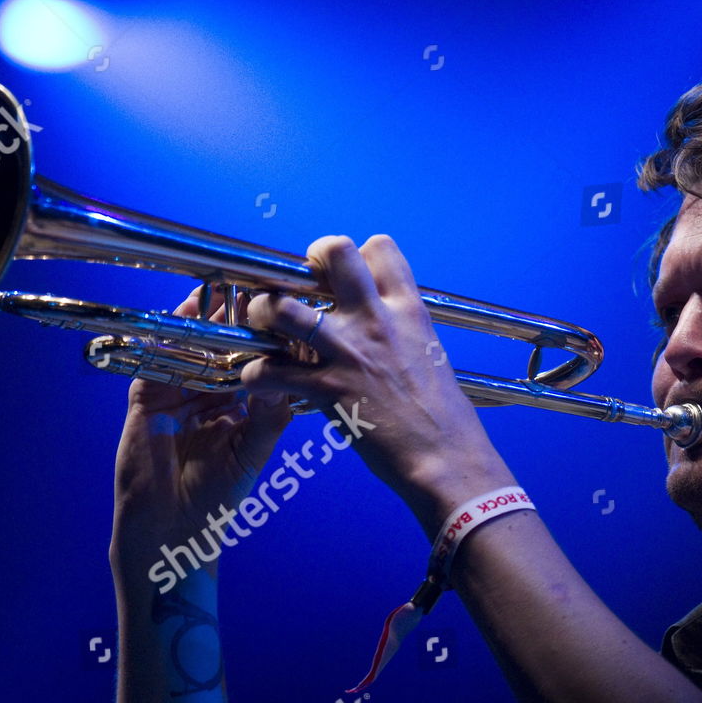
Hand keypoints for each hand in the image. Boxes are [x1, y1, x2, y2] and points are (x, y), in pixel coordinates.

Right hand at [109, 288, 292, 580]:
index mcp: (240, 402)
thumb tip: (295, 368)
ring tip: (229, 284)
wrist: (170, 530)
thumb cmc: (217, 497)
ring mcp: (177, 389)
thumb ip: (272, 409)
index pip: (257, 357)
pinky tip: (191, 309)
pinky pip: (159, 354)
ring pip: (194, 342)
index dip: (271, 333)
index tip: (292, 305)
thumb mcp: (254, 448)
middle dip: (241, 314)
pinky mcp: (148, 393)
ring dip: (209, 314)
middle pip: (225, 342)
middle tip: (260, 282)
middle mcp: (210, 390)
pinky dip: (174, 331)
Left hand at [238, 235, 511, 529]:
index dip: (353, 253)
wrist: (446, 455)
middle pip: (334, 252)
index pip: (378, 247)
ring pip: (285, 307)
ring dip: (263, 311)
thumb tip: (382, 319)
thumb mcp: (428, 351)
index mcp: (407, 309)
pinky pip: (272, 372)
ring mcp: (350, 352)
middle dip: (307, 260)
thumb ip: (401, 328)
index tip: (340, 276)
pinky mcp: (328, 390)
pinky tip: (256, 381)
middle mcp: (377, 320)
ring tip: (261, 325)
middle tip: (299, 285)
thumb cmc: (442, 413)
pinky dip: (255, 376)